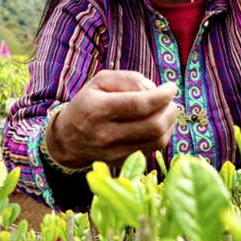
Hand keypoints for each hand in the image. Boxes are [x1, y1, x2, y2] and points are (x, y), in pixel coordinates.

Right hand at [45, 70, 178, 168]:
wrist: (69, 138)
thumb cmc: (88, 103)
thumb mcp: (100, 81)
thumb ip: (127, 79)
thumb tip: (152, 88)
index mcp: (100, 110)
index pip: (140, 105)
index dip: (162, 96)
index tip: (171, 88)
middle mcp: (107, 134)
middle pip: (153, 126)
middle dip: (170, 110)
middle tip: (170, 100)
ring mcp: (115, 152)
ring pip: (157, 140)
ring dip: (169, 123)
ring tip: (165, 111)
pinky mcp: (122, 162)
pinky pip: (153, 149)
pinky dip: (162, 135)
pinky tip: (158, 124)